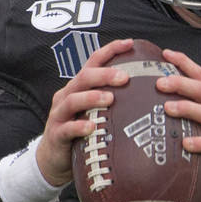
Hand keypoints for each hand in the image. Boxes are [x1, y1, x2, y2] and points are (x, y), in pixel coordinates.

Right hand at [34, 38, 133, 186]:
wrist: (54, 159)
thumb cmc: (81, 131)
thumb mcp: (95, 110)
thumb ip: (112, 98)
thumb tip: (146, 90)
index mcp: (79, 86)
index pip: (93, 61)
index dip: (110, 50)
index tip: (130, 43)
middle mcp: (67, 95)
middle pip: (84, 77)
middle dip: (104, 75)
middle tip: (125, 77)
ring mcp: (60, 114)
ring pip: (73, 100)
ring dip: (92, 97)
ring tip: (110, 99)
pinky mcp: (57, 134)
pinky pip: (67, 128)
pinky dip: (79, 126)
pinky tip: (91, 127)